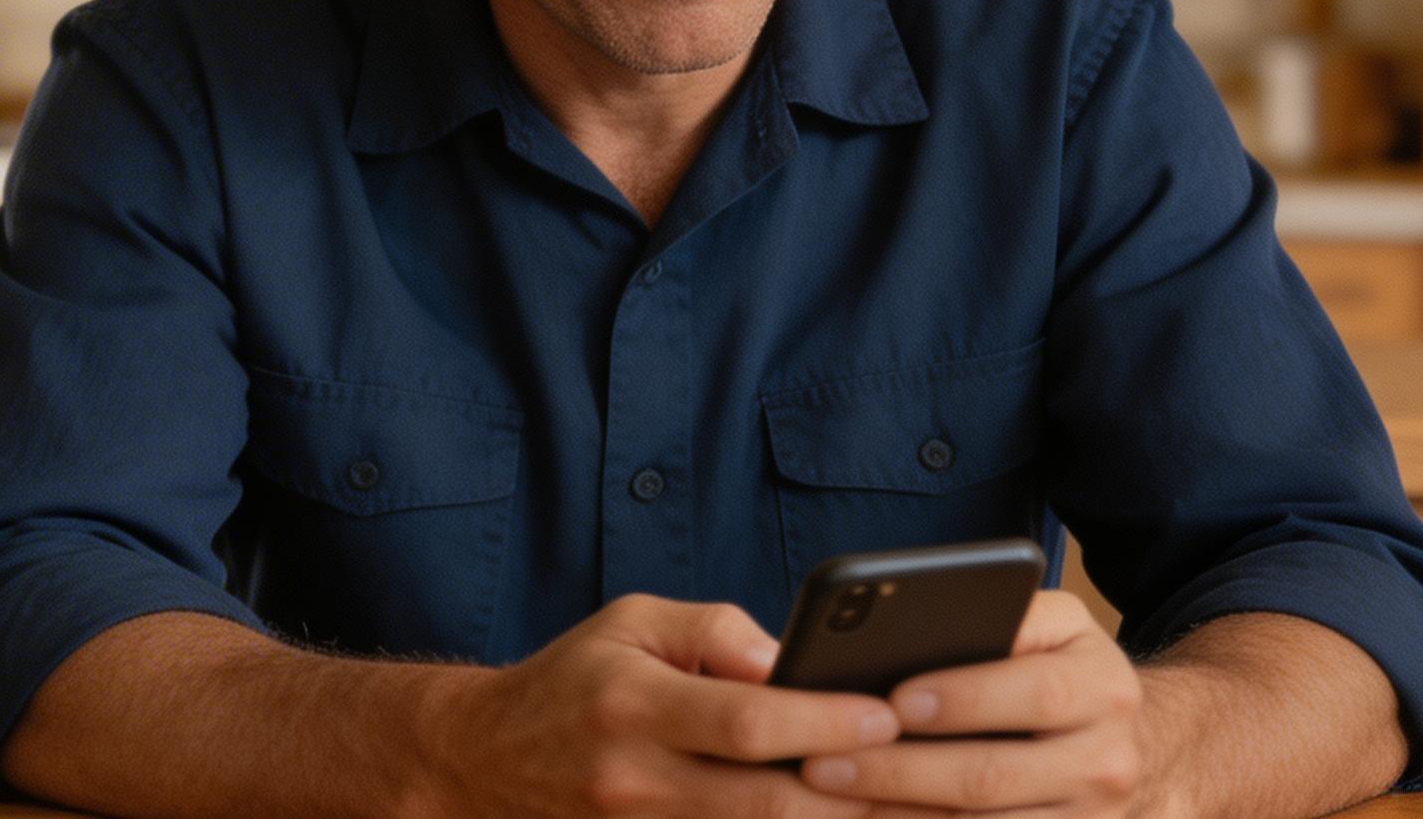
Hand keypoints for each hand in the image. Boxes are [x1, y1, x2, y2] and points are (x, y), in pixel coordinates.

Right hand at [418, 594, 898, 816]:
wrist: (483, 763)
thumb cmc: (576, 680)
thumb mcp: (631, 622)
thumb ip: (714, 631)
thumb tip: (790, 662)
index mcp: (632, 702)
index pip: (745, 719)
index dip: (823, 722)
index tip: (889, 714)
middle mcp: (636, 778)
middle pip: (766, 804)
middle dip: (858, 797)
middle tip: (939, 784)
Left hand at [799, 590, 1142, 815]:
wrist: (1119, 737)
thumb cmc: (1052, 666)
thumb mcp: (1045, 626)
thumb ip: (998, 619)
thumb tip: (897, 633)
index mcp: (1102, 684)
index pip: (1035, 694)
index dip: (962, 699)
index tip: (892, 703)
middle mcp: (1110, 758)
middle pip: (992, 774)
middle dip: (899, 770)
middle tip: (822, 763)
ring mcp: (1094, 817)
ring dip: (899, 816)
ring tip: (830, 800)